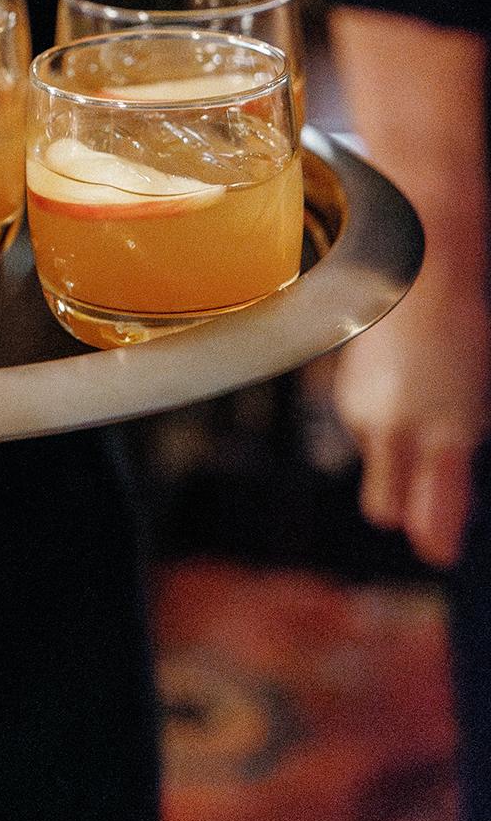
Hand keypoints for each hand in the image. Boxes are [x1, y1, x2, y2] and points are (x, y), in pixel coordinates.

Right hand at [333, 265, 489, 567]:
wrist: (420, 271)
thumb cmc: (464, 335)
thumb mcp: (476, 406)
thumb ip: (456, 468)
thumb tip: (443, 526)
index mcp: (442, 435)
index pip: (429, 517)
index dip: (436, 540)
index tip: (442, 549)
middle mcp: (394, 429)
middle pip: (384, 507)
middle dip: (406, 511)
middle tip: (434, 493)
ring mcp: (363, 409)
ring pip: (377, 466)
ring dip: (396, 460)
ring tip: (428, 415)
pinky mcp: (345, 391)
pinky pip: (365, 431)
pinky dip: (384, 426)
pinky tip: (406, 391)